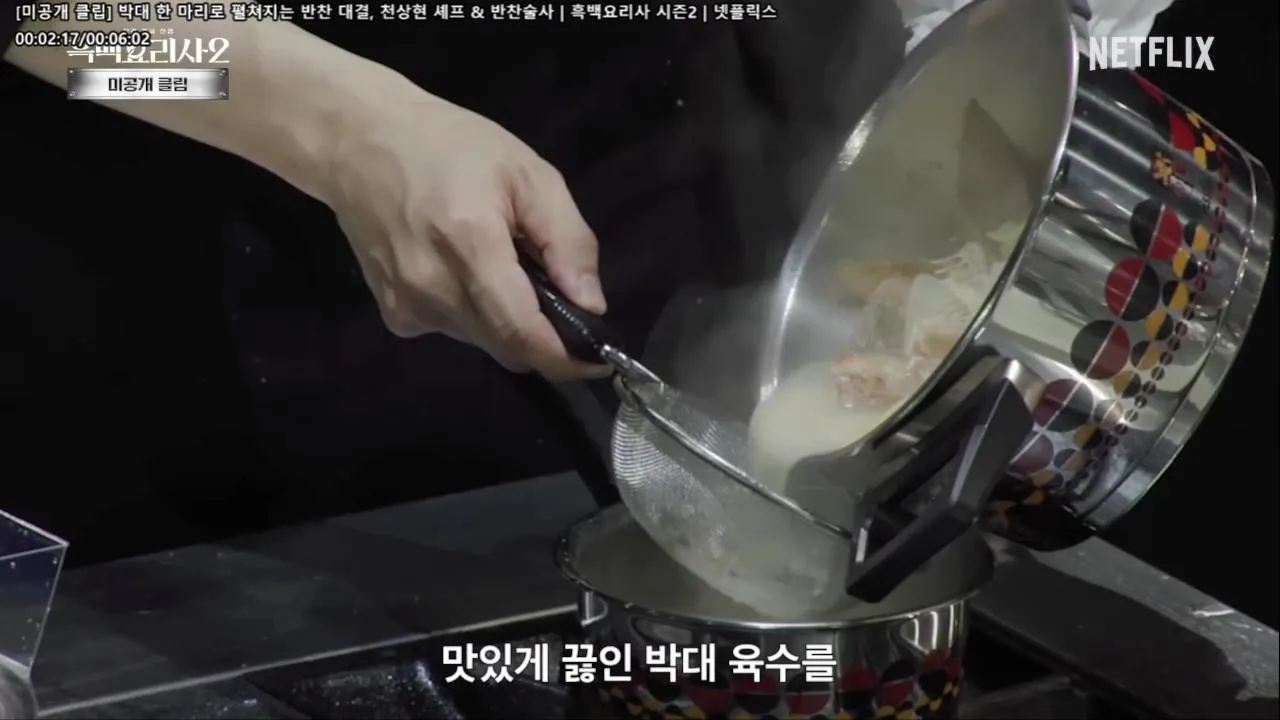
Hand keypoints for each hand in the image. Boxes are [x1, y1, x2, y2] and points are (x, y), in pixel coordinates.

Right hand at [322, 76, 610, 381]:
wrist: (359, 142)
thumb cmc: (451, 147)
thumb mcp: (528, 174)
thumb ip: (567, 240)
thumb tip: (592, 305)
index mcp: (471, 246)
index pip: (523, 333)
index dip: (566, 358)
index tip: (598, 361)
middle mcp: (433, 287)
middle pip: (507, 347)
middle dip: (543, 339)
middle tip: (560, 303)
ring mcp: (407, 305)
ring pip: (482, 343)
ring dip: (507, 323)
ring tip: (502, 269)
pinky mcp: (393, 314)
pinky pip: (452, 332)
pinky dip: (474, 316)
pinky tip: (463, 272)